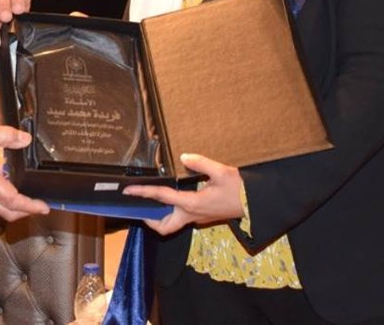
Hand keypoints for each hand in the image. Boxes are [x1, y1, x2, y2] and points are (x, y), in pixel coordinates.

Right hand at [0, 125, 49, 220]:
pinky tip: (2, 188)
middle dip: (25, 212)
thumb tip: (25, 139)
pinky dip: (0, 201)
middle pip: (7, 212)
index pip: (15, 202)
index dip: (31, 207)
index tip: (44, 208)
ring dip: (12, 207)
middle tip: (38, 208)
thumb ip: (8, 136)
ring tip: (24, 199)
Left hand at [121, 153, 243, 235]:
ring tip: (150, 199)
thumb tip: (184, 156)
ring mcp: (198, 218)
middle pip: (164, 226)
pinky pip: (181, 217)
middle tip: (139, 204)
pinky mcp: (203, 217)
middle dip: (149, 218)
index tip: (128, 190)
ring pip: (172, 224)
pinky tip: (171, 197)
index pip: (162, 197)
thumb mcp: (221, 171)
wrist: (255, 203)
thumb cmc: (239, 189)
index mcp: (192, 204)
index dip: (143, 193)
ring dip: (160, 215)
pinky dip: (171, 210)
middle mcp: (192, 215)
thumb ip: (200, 163)